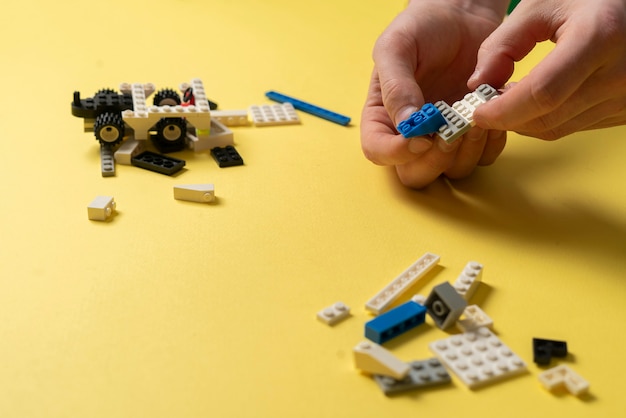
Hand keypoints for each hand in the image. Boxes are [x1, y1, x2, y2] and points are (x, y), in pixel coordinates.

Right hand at [361, 0, 508, 188]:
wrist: (462, 12)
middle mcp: (412, 133)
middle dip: (433, 161)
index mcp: (383, 115)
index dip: (395, 154)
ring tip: (476, 119)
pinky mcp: (474, 133)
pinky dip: (490, 143)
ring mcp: (444, 136)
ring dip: (465, 153)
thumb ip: (395, 86)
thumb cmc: (422, 26)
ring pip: (451, 171)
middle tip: (451, 134)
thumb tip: (406, 125)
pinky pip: (483, 157)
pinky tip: (492, 115)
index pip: (377, 151)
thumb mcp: (397, 47)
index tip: (420, 138)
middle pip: (413, 174)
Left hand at [470, 0, 625, 139]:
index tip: (478, 111)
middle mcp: (619, 74)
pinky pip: (574, 127)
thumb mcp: (544, 5)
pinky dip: (546, 119)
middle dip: (507, 117)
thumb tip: (478, 83)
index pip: (542, 94)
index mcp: (599, 38)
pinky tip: (537, 99)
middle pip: (547, 118)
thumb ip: (504, 42)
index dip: (503, 110)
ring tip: (510, 96)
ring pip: (558, 128)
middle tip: (486, 104)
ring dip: (524, 121)